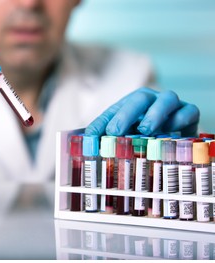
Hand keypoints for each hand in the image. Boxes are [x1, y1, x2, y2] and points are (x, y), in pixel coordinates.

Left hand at [84, 87, 199, 136]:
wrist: (178, 139)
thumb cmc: (147, 138)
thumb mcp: (126, 139)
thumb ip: (108, 141)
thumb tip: (88, 147)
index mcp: (130, 105)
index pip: (113, 111)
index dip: (100, 124)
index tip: (91, 138)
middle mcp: (150, 101)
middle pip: (138, 99)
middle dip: (125, 114)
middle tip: (115, 131)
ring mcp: (171, 105)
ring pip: (166, 99)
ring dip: (154, 113)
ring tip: (145, 130)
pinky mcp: (189, 113)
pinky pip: (188, 110)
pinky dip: (179, 119)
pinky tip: (170, 130)